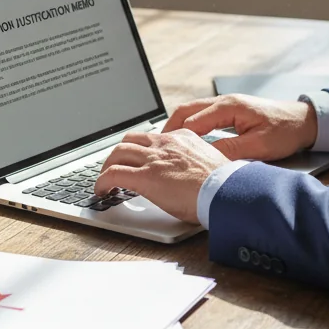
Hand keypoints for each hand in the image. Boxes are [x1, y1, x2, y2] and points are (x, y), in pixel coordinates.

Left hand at [95, 130, 230, 223]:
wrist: (227, 192)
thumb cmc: (224, 185)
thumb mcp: (210, 162)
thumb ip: (195, 162)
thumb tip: (191, 174)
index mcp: (183, 137)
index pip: (153, 136)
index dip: (140, 148)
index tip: (137, 158)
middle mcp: (166, 143)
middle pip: (130, 140)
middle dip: (118, 153)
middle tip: (114, 166)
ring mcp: (154, 159)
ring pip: (117, 153)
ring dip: (107, 166)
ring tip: (104, 180)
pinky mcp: (145, 177)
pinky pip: (113, 174)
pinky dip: (102, 182)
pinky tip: (101, 191)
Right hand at [162, 94, 317, 161]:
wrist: (305, 121)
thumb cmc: (286, 131)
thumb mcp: (259, 145)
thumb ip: (231, 151)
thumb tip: (206, 159)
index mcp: (229, 107)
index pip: (192, 122)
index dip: (175, 138)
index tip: (162, 153)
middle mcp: (224, 102)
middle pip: (185, 112)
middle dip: (168, 129)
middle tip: (155, 148)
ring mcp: (226, 105)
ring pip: (191, 113)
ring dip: (177, 127)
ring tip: (165, 146)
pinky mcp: (229, 112)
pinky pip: (201, 117)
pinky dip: (189, 127)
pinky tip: (186, 142)